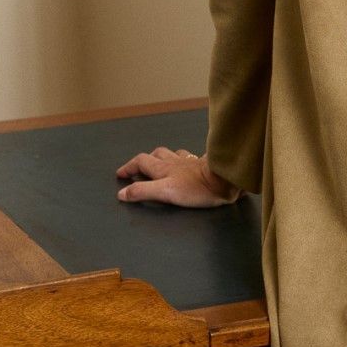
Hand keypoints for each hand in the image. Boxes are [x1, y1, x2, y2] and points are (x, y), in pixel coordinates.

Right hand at [115, 147, 241, 207]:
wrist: (225, 180)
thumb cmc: (196, 187)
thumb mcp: (165, 192)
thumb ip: (143, 191)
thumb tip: (122, 193)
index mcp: (164, 168)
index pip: (141, 161)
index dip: (129, 167)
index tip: (121, 174)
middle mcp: (176, 161)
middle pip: (156, 154)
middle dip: (145, 160)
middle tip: (139, 168)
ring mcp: (191, 162)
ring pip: (173, 154)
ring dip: (164, 157)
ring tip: (161, 163)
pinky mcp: (204, 165)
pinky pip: (190, 158)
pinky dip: (184, 160)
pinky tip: (188, 164)